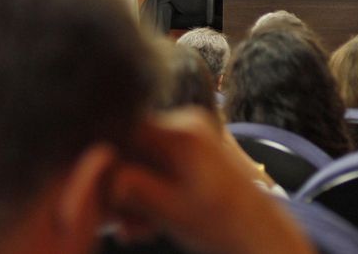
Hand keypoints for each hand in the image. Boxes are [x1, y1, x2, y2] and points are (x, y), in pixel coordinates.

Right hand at [106, 111, 310, 253]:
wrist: (261, 234)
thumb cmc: (220, 223)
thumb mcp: (168, 209)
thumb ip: (130, 187)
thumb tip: (98, 173)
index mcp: (181, 131)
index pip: (122, 132)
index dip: (103, 165)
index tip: (95, 197)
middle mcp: (187, 124)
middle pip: (132, 148)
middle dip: (119, 188)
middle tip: (117, 224)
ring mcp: (192, 136)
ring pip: (143, 162)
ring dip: (134, 197)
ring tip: (135, 231)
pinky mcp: (195, 153)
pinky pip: (161, 167)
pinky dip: (151, 194)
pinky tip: (148, 226)